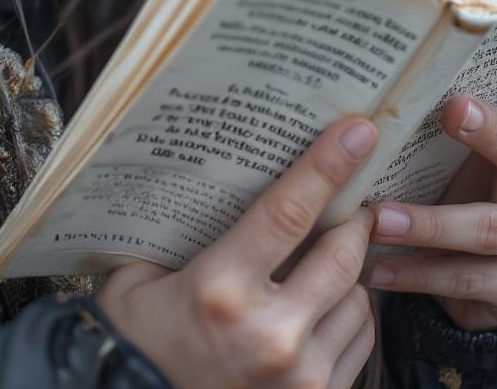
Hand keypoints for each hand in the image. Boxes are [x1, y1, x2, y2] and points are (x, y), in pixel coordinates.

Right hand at [95, 116, 379, 388]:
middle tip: (349, 200)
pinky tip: (325, 306)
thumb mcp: (138, 280)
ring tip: (326, 260)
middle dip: (353, 219)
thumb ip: (180, 234)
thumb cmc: (136, 344)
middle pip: (341, 254)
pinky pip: (360, 345)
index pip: (287, 213)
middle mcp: (269, 334)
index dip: (327, 166)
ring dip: (349, 273)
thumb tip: (219, 181)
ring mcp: (299, 377)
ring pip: (359, 300)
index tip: (358, 132)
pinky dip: (350, 316)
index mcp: (220, 290)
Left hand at [367, 45, 496, 330]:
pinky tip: (376, 269)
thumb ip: (445, 125)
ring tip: (378, 219)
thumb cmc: (464, 195)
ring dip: (427, 223)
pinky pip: (464, 281)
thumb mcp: (460, 158)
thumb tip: (389, 70)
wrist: (482, 285)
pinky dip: (414, 273)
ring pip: (485, 229)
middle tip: (451, 109)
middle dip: (489, 132)